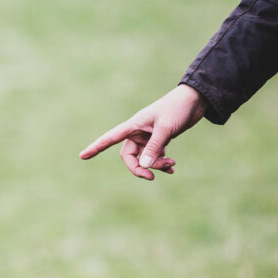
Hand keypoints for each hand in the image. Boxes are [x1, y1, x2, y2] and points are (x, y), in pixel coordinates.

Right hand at [79, 84, 206, 180]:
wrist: (195, 100)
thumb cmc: (177, 109)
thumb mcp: (165, 129)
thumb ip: (154, 148)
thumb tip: (143, 167)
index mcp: (133, 125)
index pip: (109, 138)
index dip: (96, 147)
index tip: (82, 156)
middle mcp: (137, 132)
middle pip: (129, 157)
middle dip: (139, 168)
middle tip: (152, 176)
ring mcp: (148, 137)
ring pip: (144, 159)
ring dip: (156, 165)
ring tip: (171, 164)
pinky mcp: (159, 140)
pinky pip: (155, 157)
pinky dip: (162, 163)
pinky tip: (173, 167)